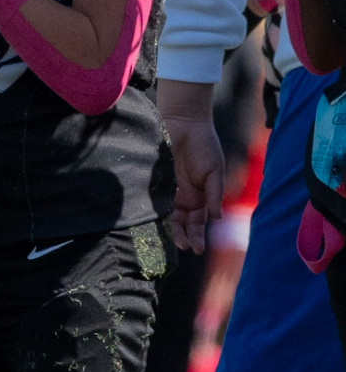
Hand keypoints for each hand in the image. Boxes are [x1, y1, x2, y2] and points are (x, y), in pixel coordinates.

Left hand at [157, 79, 222, 252]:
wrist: (184, 121)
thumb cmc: (204, 144)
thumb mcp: (214, 170)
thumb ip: (214, 193)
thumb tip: (217, 218)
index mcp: (200, 198)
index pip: (198, 223)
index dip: (198, 236)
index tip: (198, 249)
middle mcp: (183, 198)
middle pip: (181, 223)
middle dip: (182, 237)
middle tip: (183, 247)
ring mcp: (168, 190)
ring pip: (167, 216)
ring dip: (169, 229)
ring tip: (171, 240)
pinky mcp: (155, 181)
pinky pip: (154, 201)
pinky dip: (155, 212)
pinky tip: (156, 221)